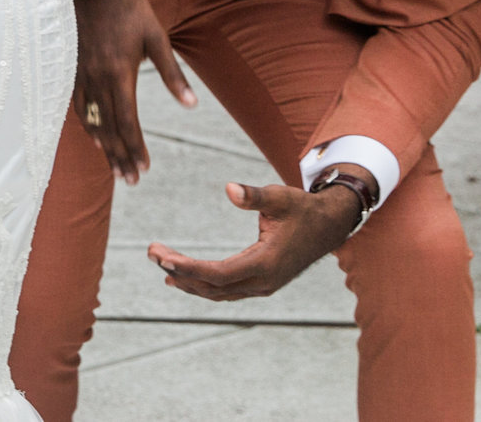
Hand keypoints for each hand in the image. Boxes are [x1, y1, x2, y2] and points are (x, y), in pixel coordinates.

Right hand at [67, 0, 194, 183]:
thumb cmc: (131, 9)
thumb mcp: (157, 38)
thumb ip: (173, 74)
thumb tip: (192, 105)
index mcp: (120, 73)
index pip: (128, 121)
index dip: (135, 147)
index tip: (144, 169)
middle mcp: (98, 78)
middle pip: (109, 127)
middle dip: (120, 156)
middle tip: (130, 181)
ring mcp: (82, 74)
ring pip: (91, 119)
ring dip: (104, 147)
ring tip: (114, 168)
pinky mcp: (72, 67)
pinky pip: (77, 104)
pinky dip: (86, 125)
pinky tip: (94, 136)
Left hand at [148, 179, 361, 300]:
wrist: (329, 227)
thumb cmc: (302, 209)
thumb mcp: (280, 197)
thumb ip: (254, 196)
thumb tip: (229, 189)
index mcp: (265, 264)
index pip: (217, 273)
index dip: (188, 268)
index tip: (162, 257)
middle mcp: (262, 282)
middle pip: (212, 286)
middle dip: (180, 271)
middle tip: (152, 252)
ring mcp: (262, 286)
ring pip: (217, 292)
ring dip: (188, 280)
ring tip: (161, 264)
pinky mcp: (261, 284)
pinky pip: (226, 290)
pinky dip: (203, 284)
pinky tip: (183, 277)